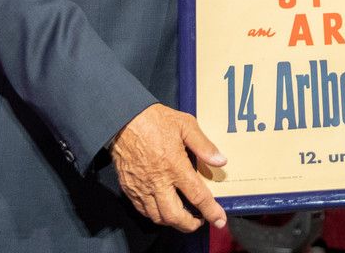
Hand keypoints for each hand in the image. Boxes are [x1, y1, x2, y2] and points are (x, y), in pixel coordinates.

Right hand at [110, 103, 227, 231]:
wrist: (123, 120)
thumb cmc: (155, 120)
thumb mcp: (185, 125)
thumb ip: (204, 145)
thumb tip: (221, 161)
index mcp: (175, 166)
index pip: (197, 196)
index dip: (211, 211)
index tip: (219, 220)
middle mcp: (158, 181)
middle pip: (175, 216)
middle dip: (190, 225)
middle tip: (199, 221)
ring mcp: (141, 187)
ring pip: (157, 217)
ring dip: (173, 222)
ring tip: (183, 217)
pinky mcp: (129, 188)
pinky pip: (143, 210)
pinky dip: (155, 215)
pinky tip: (163, 208)